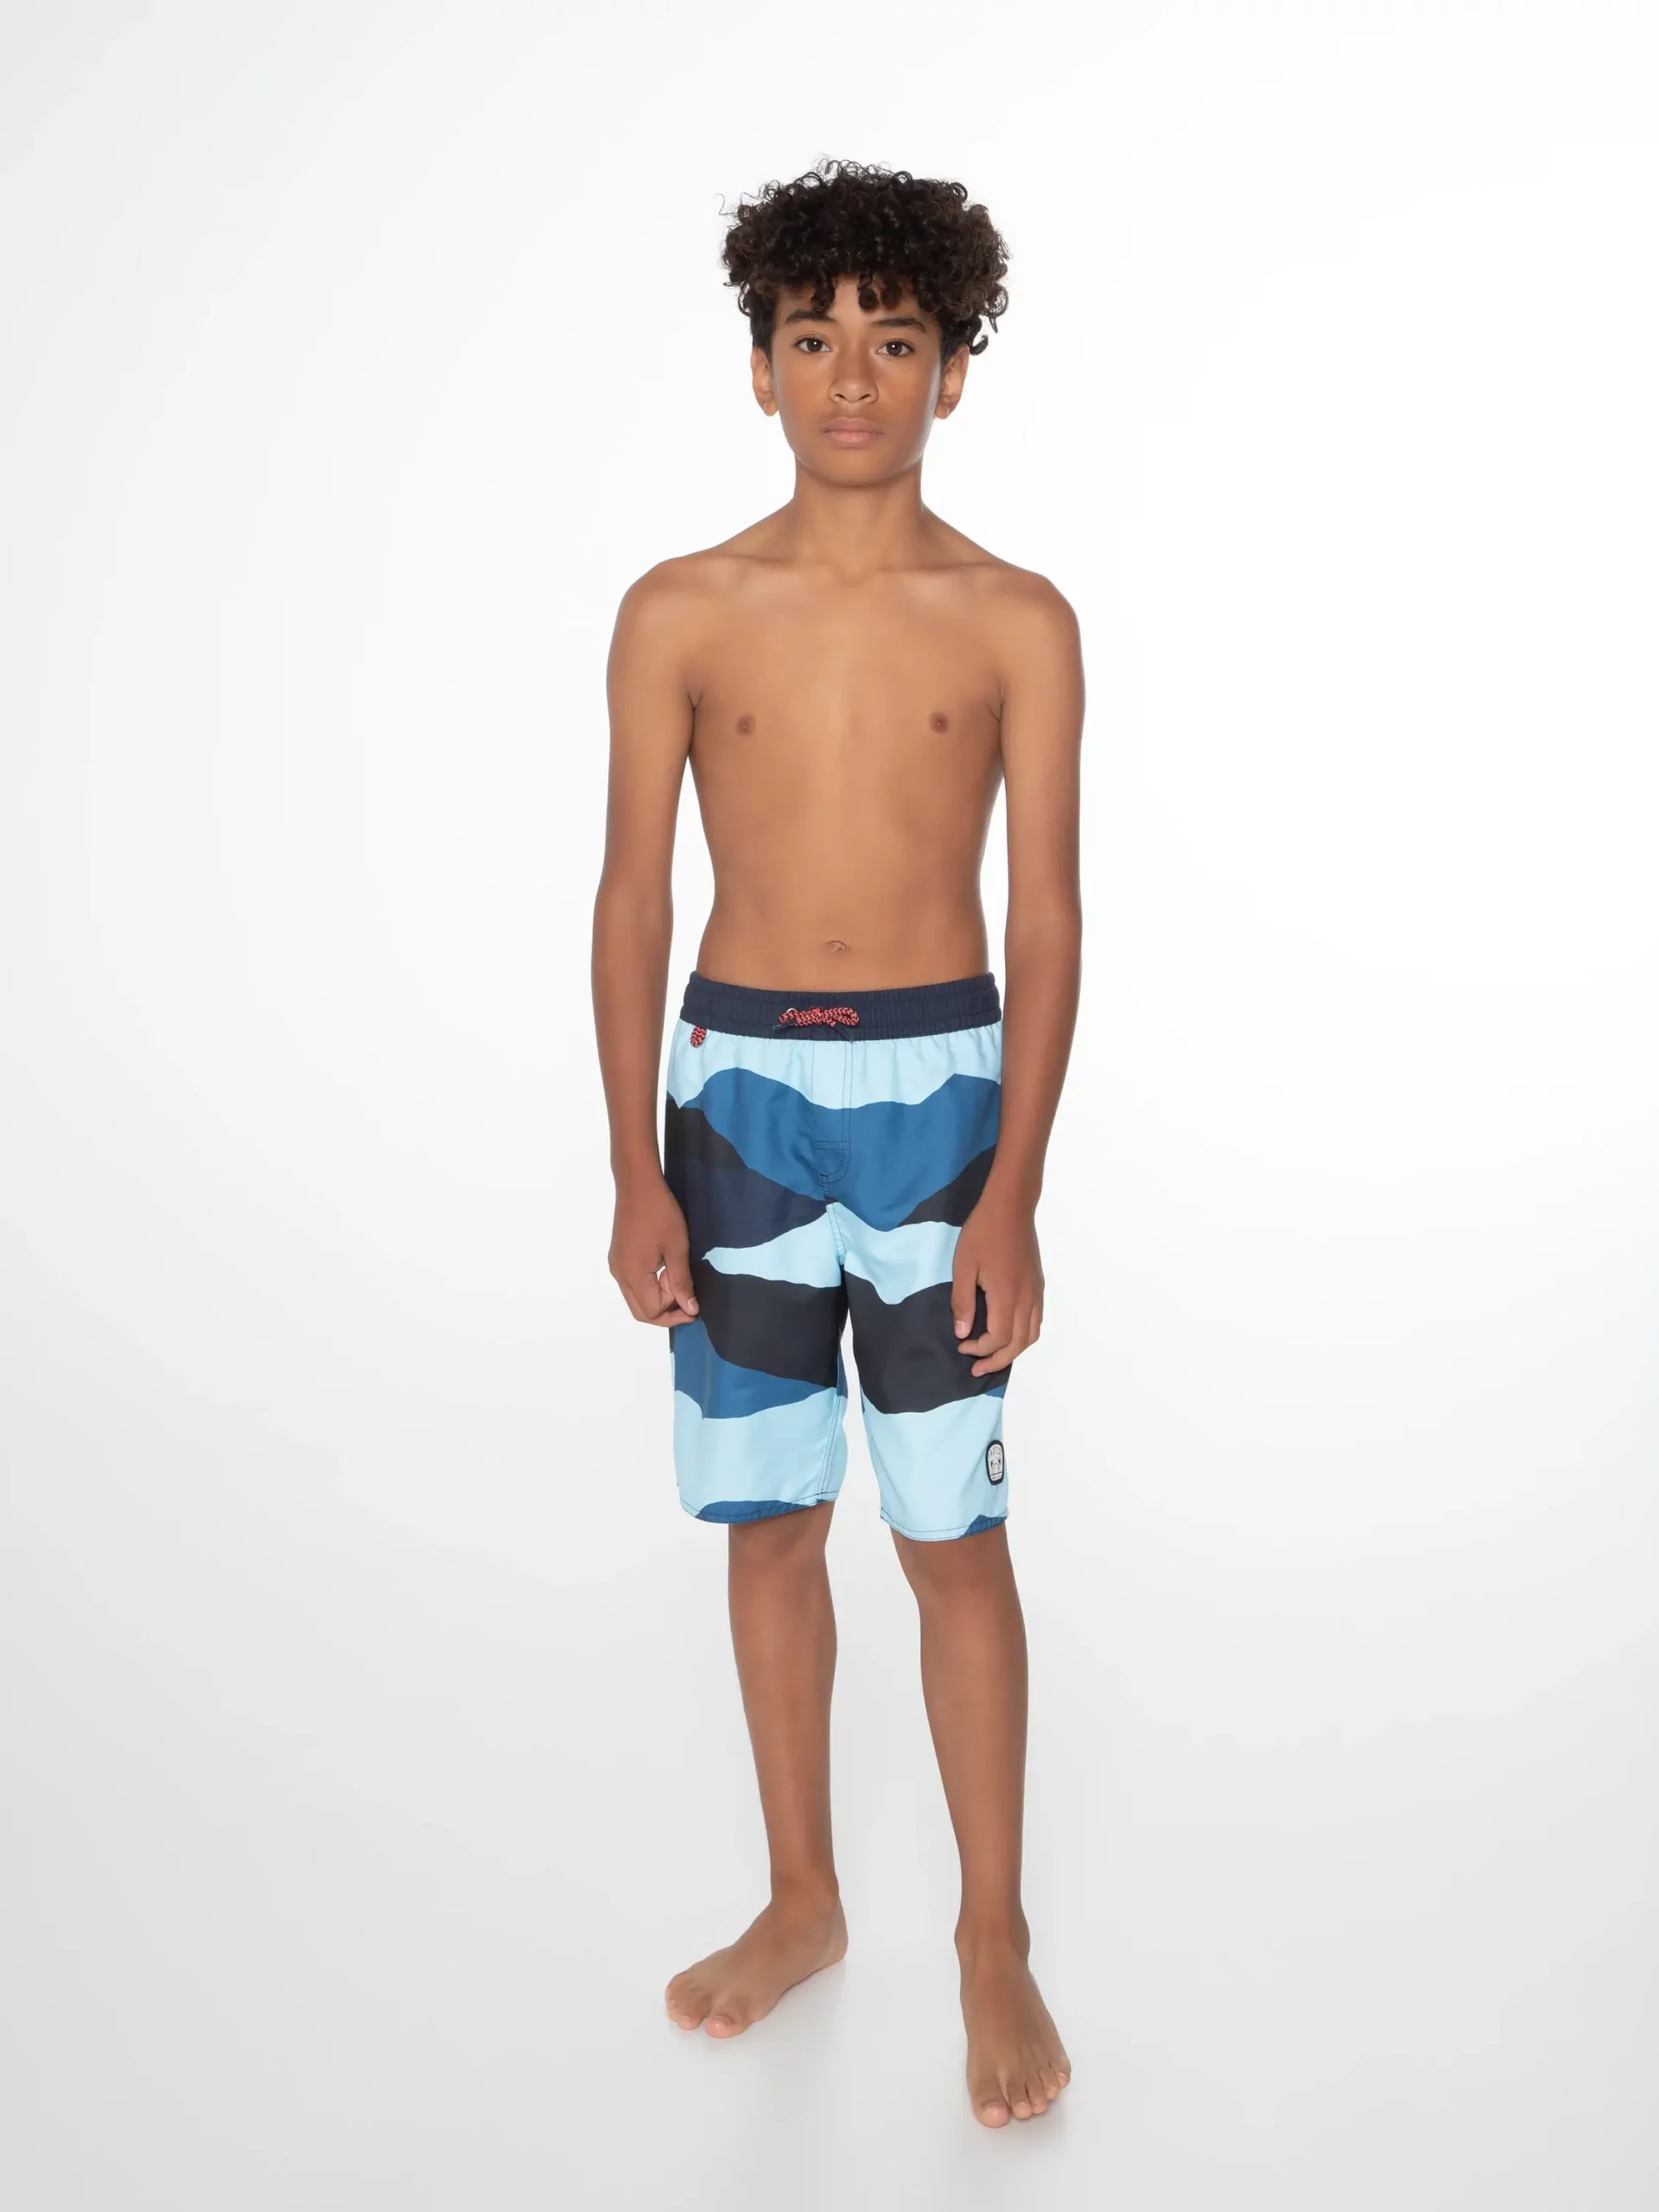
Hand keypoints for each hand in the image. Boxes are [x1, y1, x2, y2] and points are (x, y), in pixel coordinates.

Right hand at [609, 1175, 700, 1327]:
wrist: (637, 1184)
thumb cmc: (660, 1213)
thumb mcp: (677, 1249)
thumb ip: (681, 1282)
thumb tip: (689, 1309)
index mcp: (633, 1275)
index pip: (651, 1312)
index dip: (674, 1313)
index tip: (693, 1303)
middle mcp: (620, 1275)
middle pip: (640, 1310)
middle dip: (665, 1311)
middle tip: (687, 1296)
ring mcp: (616, 1265)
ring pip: (635, 1297)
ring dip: (657, 1296)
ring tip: (675, 1277)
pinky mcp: (617, 1256)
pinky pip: (632, 1282)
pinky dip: (649, 1285)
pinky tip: (664, 1268)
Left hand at [951, 1186, 1043, 1377]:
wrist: (1011, 1207)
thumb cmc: (982, 1233)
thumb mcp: (963, 1266)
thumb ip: (962, 1302)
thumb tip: (962, 1333)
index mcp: (1006, 1297)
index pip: (998, 1338)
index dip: (980, 1350)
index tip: (961, 1347)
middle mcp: (1027, 1299)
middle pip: (1019, 1343)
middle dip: (998, 1360)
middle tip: (977, 1369)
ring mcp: (1036, 1292)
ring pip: (1032, 1334)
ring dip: (1014, 1351)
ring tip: (993, 1357)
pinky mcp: (1038, 1284)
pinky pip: (1037, 1320)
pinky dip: (1024, 1335)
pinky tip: (1009, 1333)